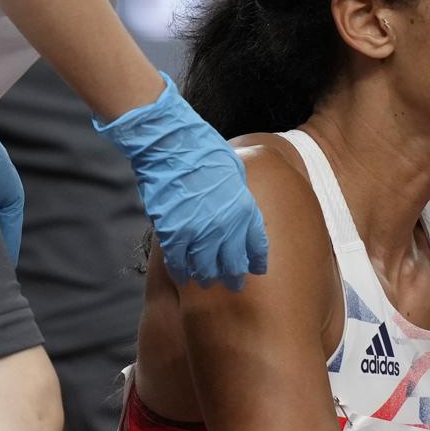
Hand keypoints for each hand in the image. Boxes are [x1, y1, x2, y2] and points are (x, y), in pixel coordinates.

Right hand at [92, 79, 269, 288]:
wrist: (172, 144)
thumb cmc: (204, 150)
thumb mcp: (236, 171)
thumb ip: (239, 195)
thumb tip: (239, 205)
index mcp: (244, 209)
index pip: (256, 245)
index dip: (257, 261)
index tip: (257, 270)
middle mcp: (226, 226)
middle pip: (232, 263)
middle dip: (233, 277)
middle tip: (233, 286)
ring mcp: (199, 232)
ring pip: (205, 267)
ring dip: (207, 277)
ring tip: (206, 282)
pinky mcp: (174, 233)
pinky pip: (179, 262)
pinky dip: (181, 271)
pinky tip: (183, 277)